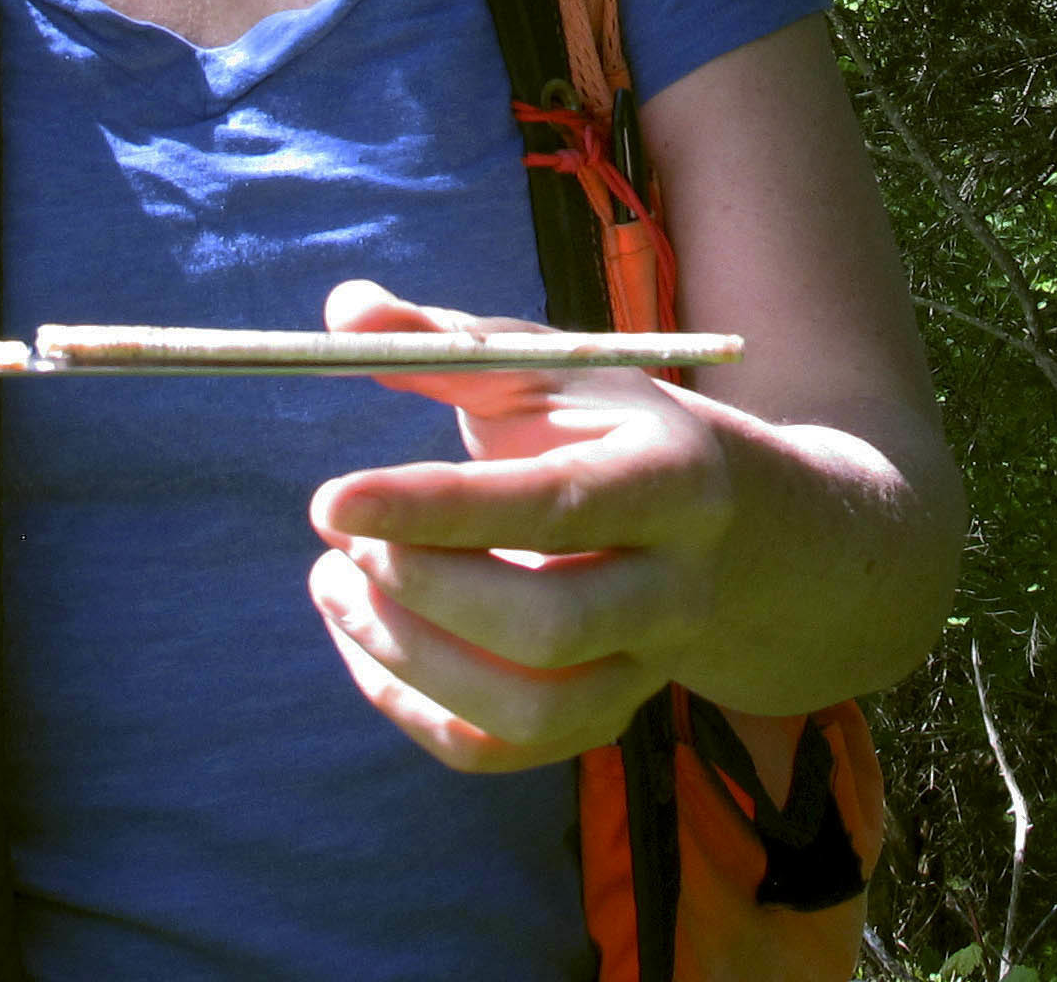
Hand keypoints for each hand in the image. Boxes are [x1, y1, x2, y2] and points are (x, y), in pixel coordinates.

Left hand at [305, 279, 737, 772]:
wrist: (725, 530)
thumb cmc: (604, 429)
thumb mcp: (547, 368)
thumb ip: (445, 341)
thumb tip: (345, 308)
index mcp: (672, 478)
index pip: (554, 505)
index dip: (438, 508)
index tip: (331, 496)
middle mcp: (673, 587)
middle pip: (548, 625)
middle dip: (422, 588)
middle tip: (339, 535)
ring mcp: (644, 667)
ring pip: (526, 707)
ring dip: (404, 656)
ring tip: (331, 582)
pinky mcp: (603, 720)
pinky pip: (502, 750)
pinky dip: (412, 706)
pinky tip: (363, 637)